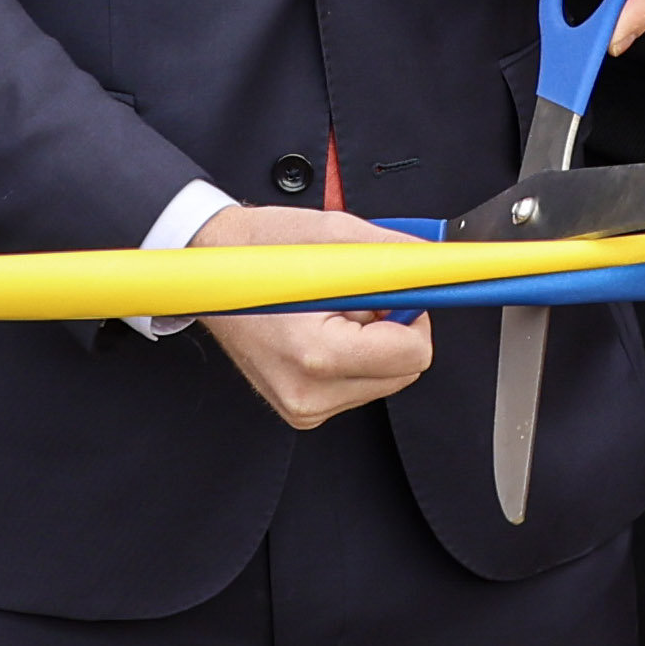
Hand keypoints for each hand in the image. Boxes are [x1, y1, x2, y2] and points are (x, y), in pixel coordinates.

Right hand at [182, 202, 433, 429]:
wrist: (205, 271)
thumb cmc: (255, 251)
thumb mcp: (331, 234)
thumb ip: (394, 255)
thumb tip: (439, 266)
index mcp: (317, 354)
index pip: (412, 353)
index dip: (414, 313)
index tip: (399, 291)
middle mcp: (309, 393)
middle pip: (405, 370)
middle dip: (393, 327)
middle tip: (357, 295)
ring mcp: (302, 407)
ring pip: (385, 380)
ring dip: (372, 342)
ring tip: (329, 310)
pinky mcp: (301, 411)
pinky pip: (358, 387)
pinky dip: (352, 356)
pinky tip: (320, 329)